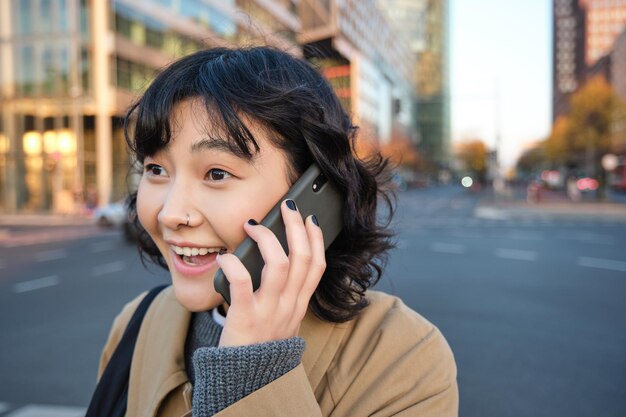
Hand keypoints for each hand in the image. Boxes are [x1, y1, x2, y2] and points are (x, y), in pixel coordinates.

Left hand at [216, 199, 325, 346]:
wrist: (247, 380)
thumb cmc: (262, 345)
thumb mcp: (283, 319)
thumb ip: (284, 294)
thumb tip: (273, 259)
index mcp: (299, 304)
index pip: (317, 265)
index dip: (316, 239)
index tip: (309, 220)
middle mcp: (289, 305)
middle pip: (302, 258)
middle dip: (295, 226)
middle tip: (286, 206)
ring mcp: (269, 311)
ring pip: (279, 265)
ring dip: (266, 238)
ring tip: (253, 225)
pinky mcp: (245, 318)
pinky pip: (242, 283)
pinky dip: (234, 264)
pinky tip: (225, 257)